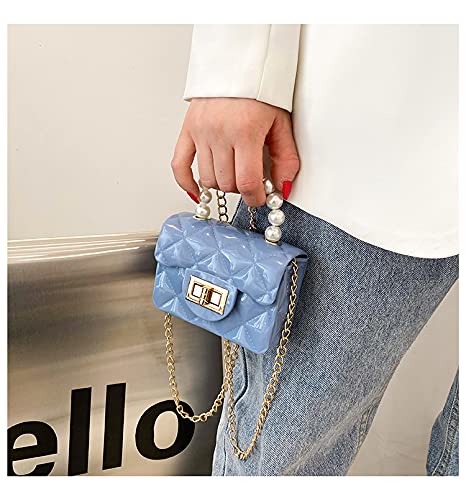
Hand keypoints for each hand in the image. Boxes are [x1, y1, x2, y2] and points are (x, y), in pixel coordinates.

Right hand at [171, 97, 298, 206]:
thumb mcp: (281, 123)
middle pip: (227, 183)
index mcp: (245, 131)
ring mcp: (201, 132)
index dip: (255, 197)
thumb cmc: (260, 91)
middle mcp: (219, 132)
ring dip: (222, 183)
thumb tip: (282, 188)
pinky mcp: (188, 130)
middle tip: (251, 180)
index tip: (260, 198)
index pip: (247, 182)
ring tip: (233, 173)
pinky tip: (198, 193)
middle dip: (242, 188)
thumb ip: (285, 158)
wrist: (238, 63)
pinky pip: (179, 165)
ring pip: (208, 179)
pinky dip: (187, 183)